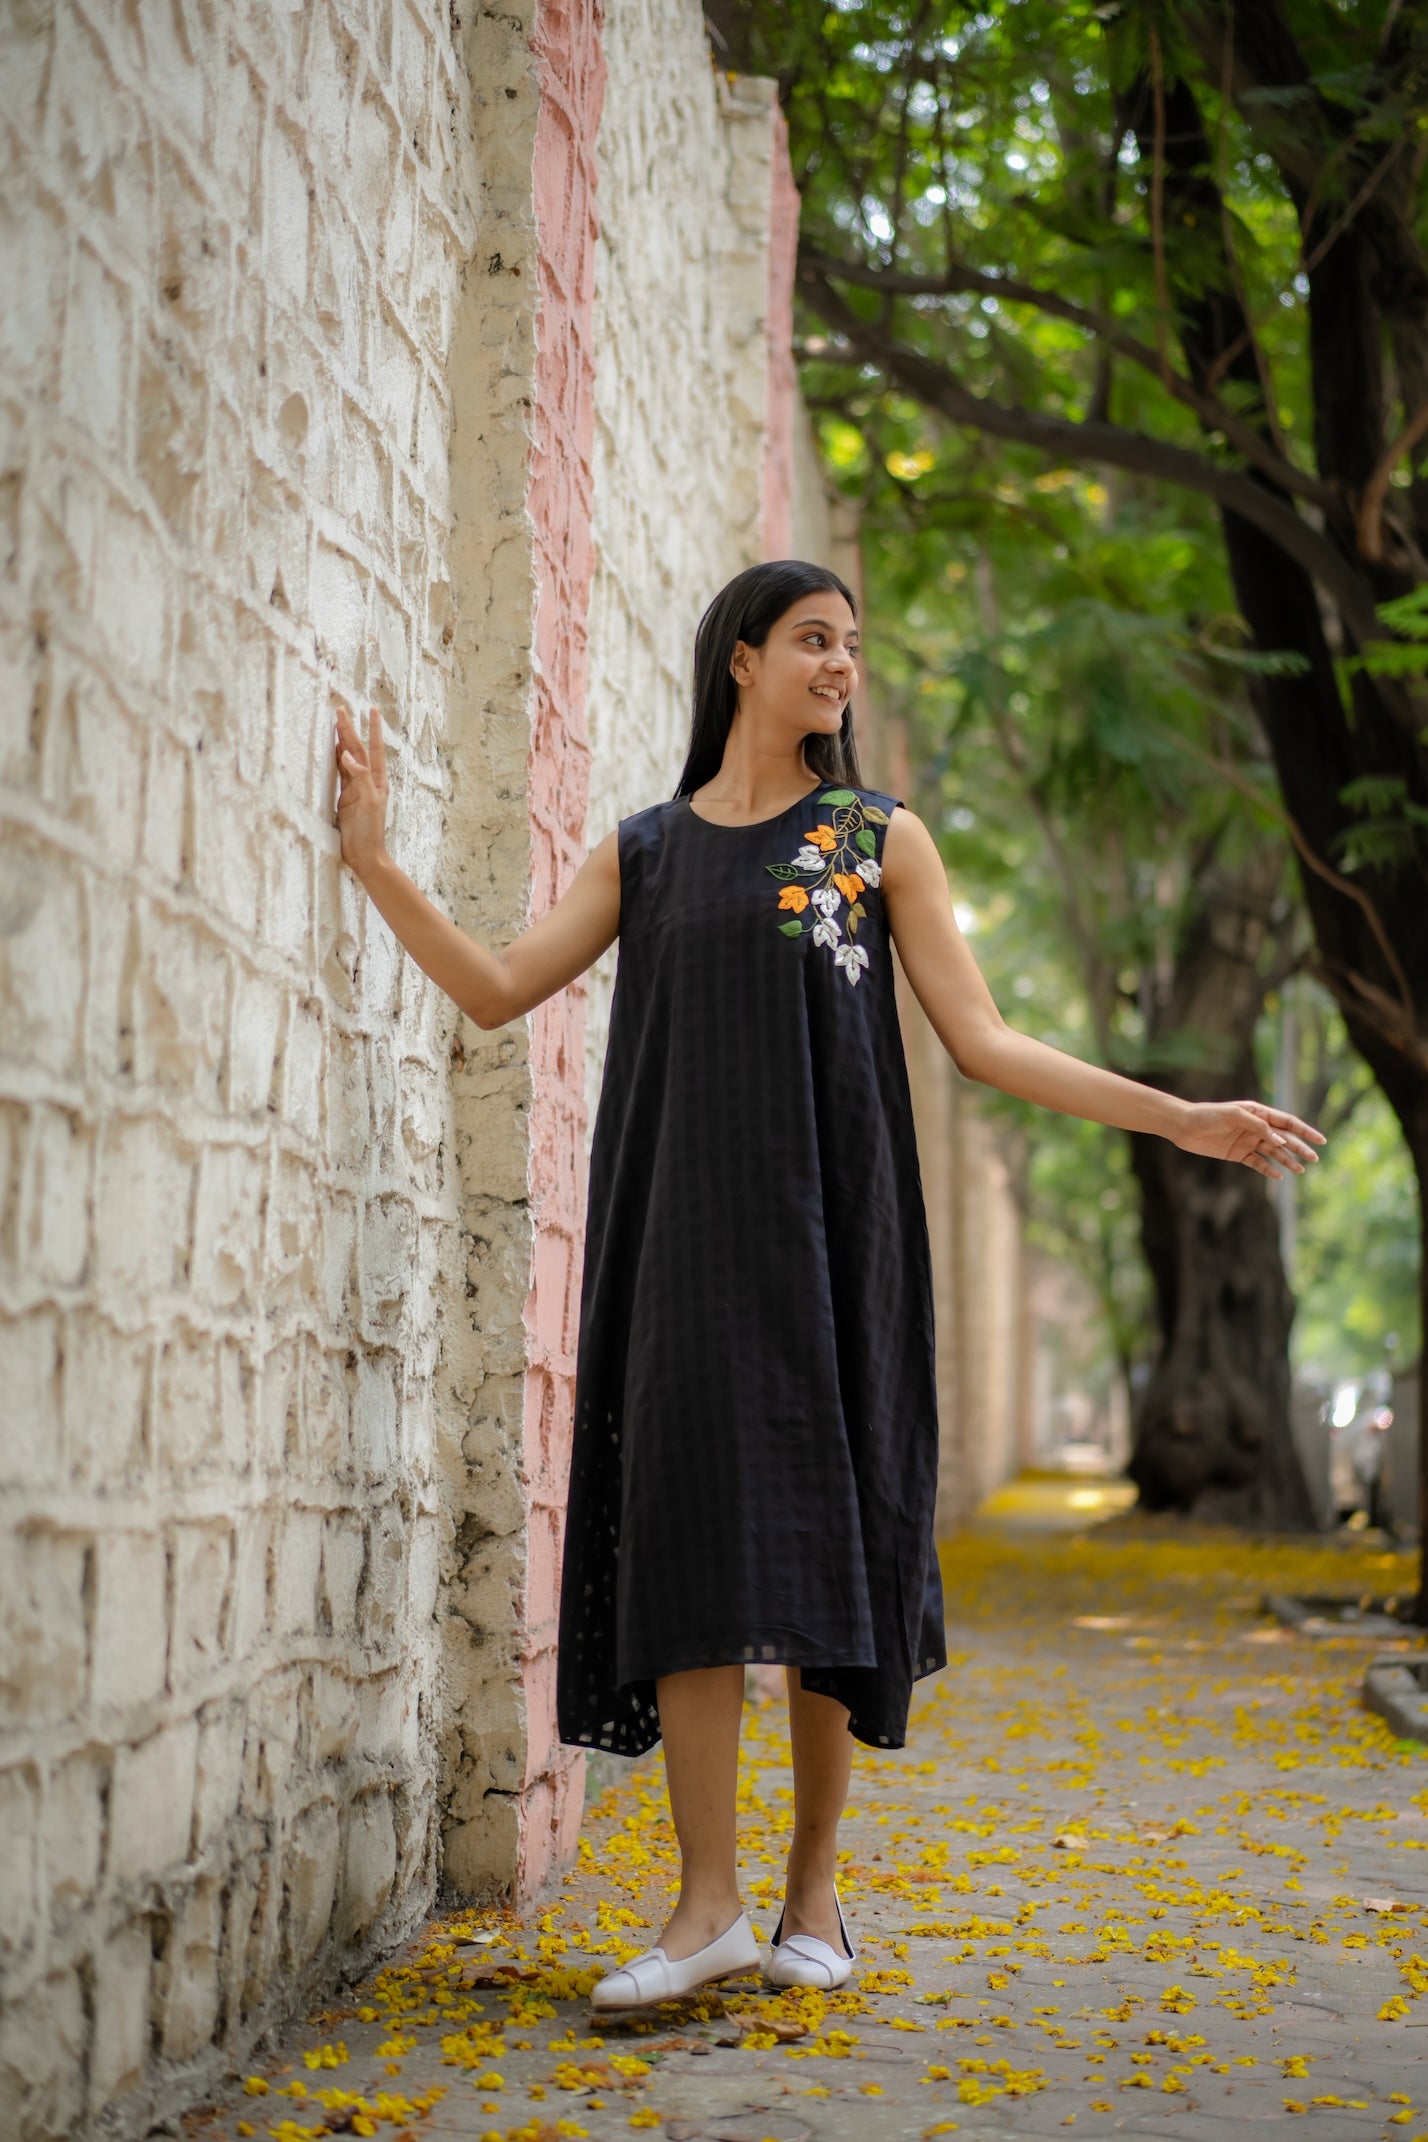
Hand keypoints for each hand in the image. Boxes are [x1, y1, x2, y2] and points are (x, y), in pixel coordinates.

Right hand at [334, 702, 389, 879]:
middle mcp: (367, 781)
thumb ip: (360, 777)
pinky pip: (339, 773)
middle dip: (350, 729)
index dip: (373, 729)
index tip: (371, 710)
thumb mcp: (369, 802)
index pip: (374, 749)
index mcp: (377, 780)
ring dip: (342, 740)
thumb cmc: (371, 831)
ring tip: (336, 722)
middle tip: (341, 709)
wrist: (364, 854)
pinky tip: (333, 748)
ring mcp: (355, 788)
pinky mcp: (345, 797)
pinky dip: (336, 759)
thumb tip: (348, 755)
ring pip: (347, 758)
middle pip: (357, 749)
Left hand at [1174, 1099, 1325, 1179]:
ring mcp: (1248, 1141)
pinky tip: (1278, 1176)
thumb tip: (1279, 1139)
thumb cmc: (1208, 1115)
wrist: (1184, 1126)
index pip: (1287, 1122)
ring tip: (1300, 1171)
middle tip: (1314, 1159)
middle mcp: (1256, 1127)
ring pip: (1273, 1152)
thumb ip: (1258, 1126)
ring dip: (1287, 1160)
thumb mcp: (1234, 1115)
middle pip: (1284, 1139)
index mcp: (1258, 1113)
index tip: (1320, 1141)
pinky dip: (1268, 1169)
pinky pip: (1257, 1163)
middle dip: (1300, 1148)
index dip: (1305, 1131)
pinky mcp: (1238, 1154)